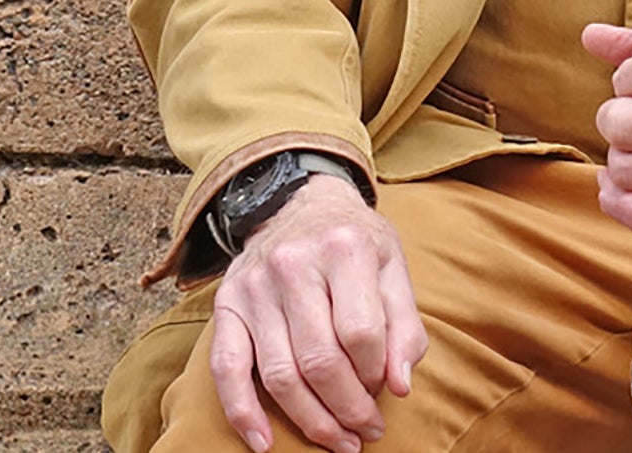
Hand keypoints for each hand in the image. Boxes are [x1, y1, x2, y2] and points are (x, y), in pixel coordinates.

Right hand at [207, 175, 428, 452]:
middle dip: (348, 408)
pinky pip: (226, 368)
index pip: (361, 333)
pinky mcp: (227, 306)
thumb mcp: (393, 267)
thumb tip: (400, 386)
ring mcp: (255, 287)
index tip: (385, 391)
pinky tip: (263, 443)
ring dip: (311, 420)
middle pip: (320, 360)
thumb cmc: (354, 242)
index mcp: (344, 248)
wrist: (297, 202)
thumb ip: (404, 326)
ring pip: (280, 374)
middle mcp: (293, 265)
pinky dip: (242, 412)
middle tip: (366, 431)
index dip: (376, 374)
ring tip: (338, 441)